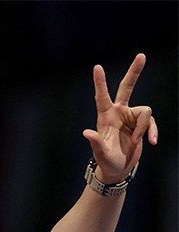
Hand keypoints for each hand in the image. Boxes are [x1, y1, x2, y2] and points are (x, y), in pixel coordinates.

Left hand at [84, 54, 158, 183]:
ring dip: (144, 128)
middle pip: (127, 87)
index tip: (97, 67)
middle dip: (135, 72)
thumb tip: (87, 132)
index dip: (100, 82)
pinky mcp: (142, 124)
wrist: (118, 169)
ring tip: (136, 142)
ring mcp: (131, 117)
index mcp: (105, 116)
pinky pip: (152, 122)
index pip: (101, 96)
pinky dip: (152, 131)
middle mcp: (119, 112)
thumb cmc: (106, 160)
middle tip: (141, 55)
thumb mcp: (100, 152)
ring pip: (146, 111)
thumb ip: (95, 142)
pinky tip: (152, 142)